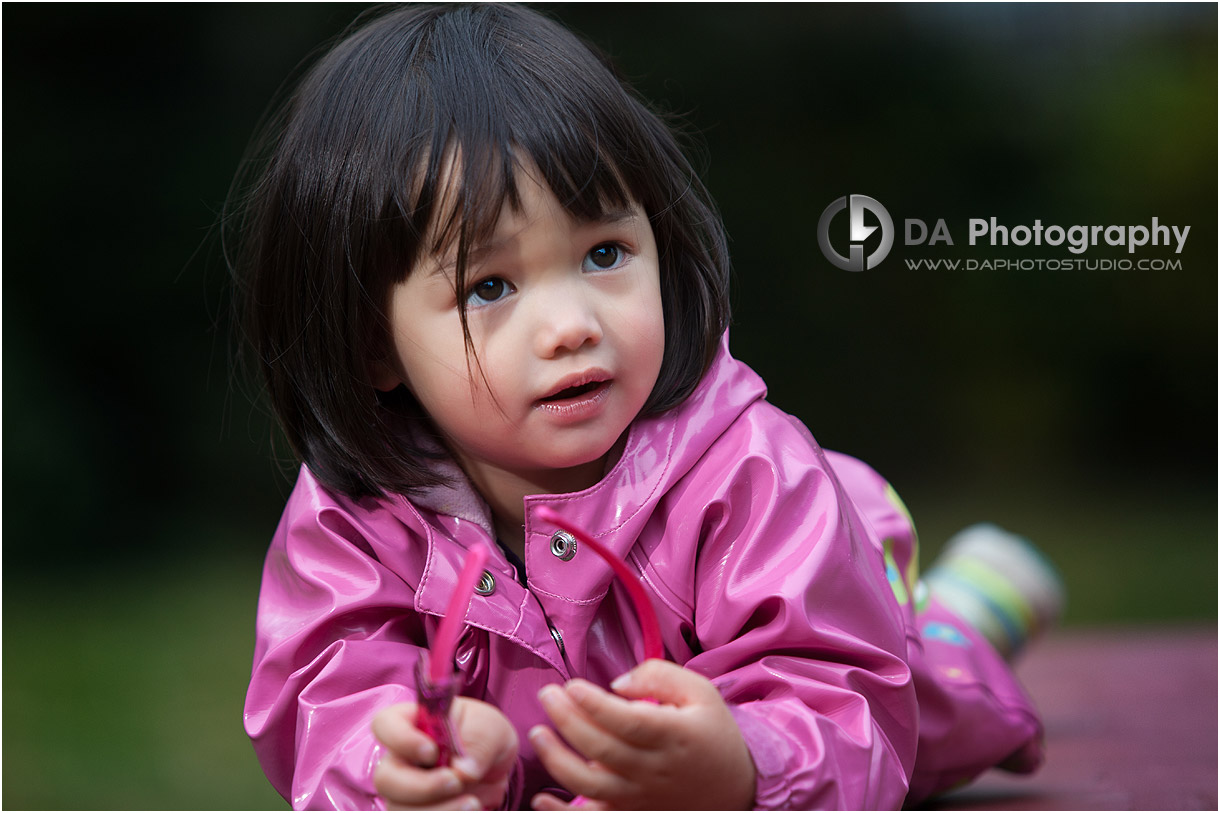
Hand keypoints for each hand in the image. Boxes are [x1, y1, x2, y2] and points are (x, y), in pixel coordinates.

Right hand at [372, 697, 517, 809]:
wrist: (494, 768)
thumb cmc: (484, 736)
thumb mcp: (490, 728)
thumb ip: (479, 742)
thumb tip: (464, 771)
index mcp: (411, 724)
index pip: (385, 725)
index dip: (401, 739)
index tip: (431, 751)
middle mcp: (400, 759)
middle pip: (386, 779)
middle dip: (421, 787)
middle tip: (455, 782)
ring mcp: (404, 791)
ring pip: (399, 809)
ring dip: (438, 811)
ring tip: (473, 803)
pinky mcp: (416, 810)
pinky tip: (471, 810)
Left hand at [529, 659, 755, 809]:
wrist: (735, 787)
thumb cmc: (710, 732)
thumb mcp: (699, 692)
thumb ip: (659, 676)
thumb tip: (615, 686)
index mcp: (674, 736)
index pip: (627, 721)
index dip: (594, 704)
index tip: (570, 685)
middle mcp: (655, 770)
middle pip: (602, 749)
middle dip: (566, 720)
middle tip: (546, 695)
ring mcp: (641, 797)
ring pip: (590, 785)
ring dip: (557, 761)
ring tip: (537, 733)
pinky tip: (539, 798)